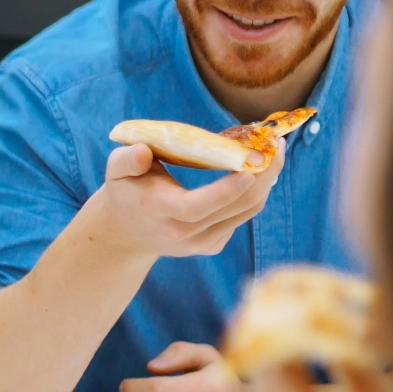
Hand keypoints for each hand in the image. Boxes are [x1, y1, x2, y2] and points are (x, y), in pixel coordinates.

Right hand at [78, 143, 280, 264]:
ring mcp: (201, 243)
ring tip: (275, 152)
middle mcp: (184, 233)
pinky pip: (242, 217)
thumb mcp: (115, 171)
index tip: (249, 169)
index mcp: (160, 211)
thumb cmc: (126, 192)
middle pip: (234, 208)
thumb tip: (143, 152)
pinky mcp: (213, 245)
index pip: (195, 207)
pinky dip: (254, 193)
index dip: (225, 191)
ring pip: (246, 212)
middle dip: (262, 176)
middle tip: (277, 146)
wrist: (126, 234)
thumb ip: (126, 160)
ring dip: (266, 182)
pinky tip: (257, 171)